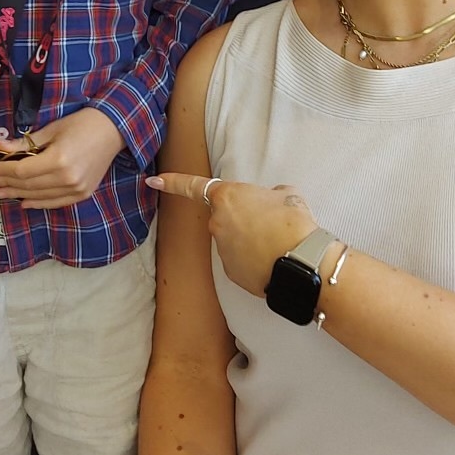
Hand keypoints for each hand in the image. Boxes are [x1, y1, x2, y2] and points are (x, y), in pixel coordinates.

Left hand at [0, 107, 125, 208]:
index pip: (22, 171)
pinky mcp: (82, 194)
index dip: (3, 171)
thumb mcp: (52, 128)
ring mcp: (76, 189)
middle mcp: (67, 178)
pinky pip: (55, 202)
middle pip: (28, 186)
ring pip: (39, 196)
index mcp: (58, 159)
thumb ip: (25, 142)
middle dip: (6, 184)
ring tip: (1, 193)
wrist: (113, 129)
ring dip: (17, 195)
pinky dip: (38, 203)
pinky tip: (24, 202)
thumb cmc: (82, 123)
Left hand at [148, 173, 318, 296]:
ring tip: (277, 243)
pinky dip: (252, 260)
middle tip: (271, 222)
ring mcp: (222, 250)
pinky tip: (271, 260)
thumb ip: (269, 196)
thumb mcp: (286, 195)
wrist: (301, 262)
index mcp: (227, 196)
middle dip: (243, 219)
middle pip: (225, 217)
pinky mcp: (230, 273)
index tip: (153, 181)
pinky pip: (240, 261)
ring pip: (234, 240)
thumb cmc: (293, 222)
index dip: (172, 182)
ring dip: (250, 240)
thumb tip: (271, 203)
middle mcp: (217, 223)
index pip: (192, 186)